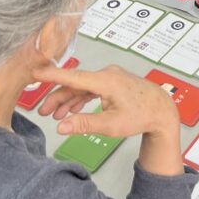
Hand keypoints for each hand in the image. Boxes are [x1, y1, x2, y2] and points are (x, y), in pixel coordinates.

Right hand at [35, 63, 178, 140]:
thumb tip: (61, 127)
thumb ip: (84, 125)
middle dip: (57, 97)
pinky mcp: (113, 83)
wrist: (162, 110)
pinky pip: (91, 88)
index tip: (35, 71)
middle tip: (43, 112)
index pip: (73, 76)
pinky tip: (71, 110)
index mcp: (106, 81)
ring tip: (55, 116)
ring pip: (82, 87)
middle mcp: (107, 75)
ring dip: (68, 100)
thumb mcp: (111, 125)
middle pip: (75, 84)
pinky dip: (80, 98)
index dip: (52, 75)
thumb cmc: (142, 115)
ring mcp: (111, 77)